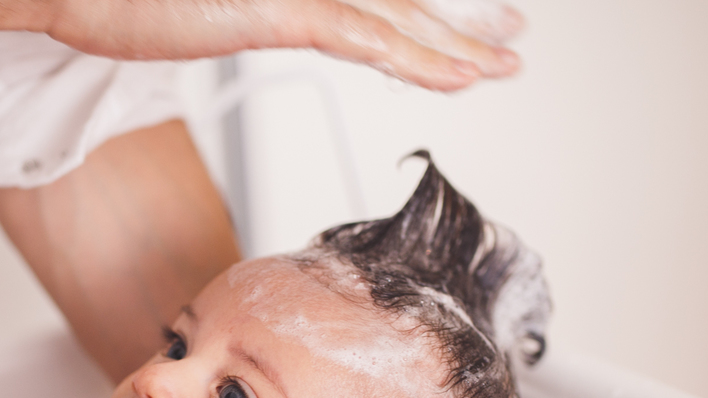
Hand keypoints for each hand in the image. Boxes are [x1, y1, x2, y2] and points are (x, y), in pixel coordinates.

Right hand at [42, 0, 523, 90]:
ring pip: (398, 15)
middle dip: (463, 19)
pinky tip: (458, 79)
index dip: (424, 10)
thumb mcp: (196, 1)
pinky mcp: (283, 8)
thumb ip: (248, 6)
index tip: (461, 28)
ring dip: (459, 42)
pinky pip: (367, 39)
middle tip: (511, 34)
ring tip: (505, 63)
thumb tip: (262, 13)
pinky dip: (418, 61)